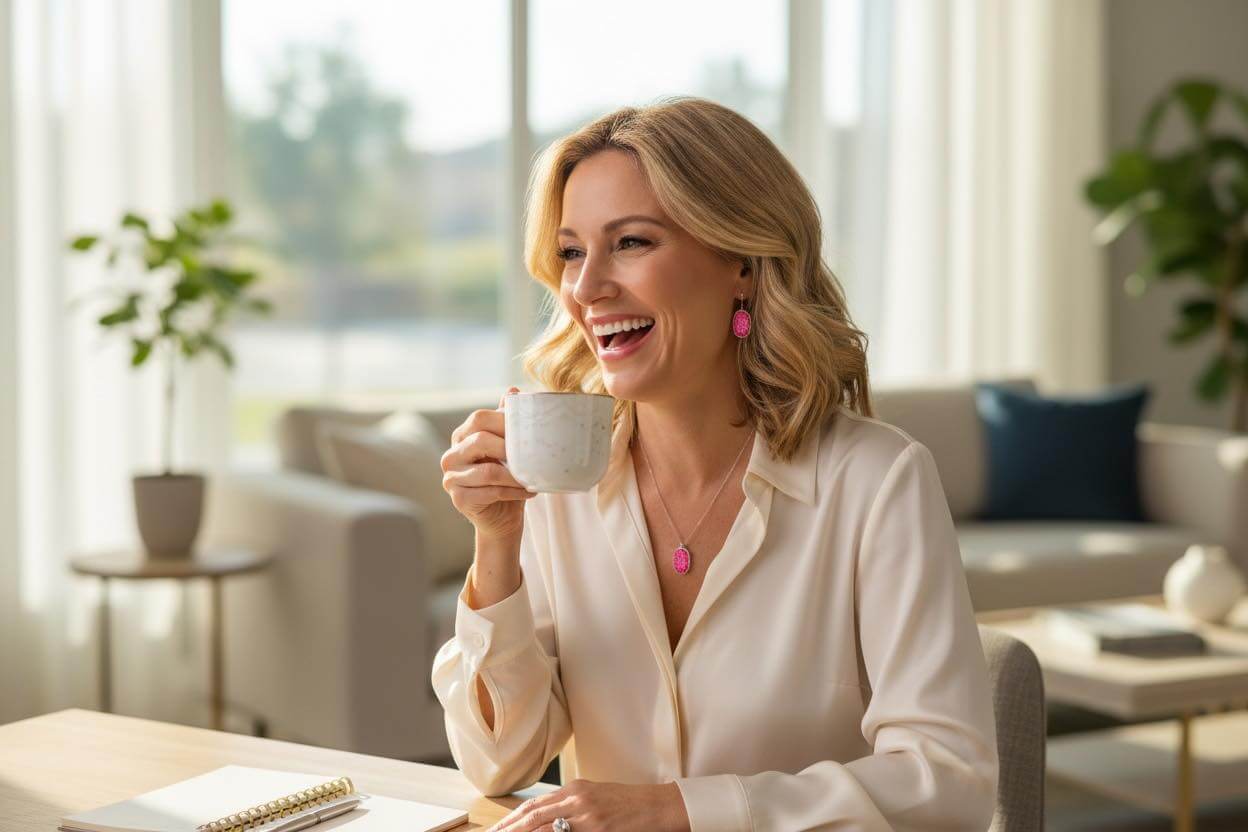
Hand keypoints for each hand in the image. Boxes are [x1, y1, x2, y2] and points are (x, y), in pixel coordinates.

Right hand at [441, 386, 534, 542]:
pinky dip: (514, 491)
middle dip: (510, 448)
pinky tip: (529, 492)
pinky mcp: (459, 499)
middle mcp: (451, 455)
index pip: (479, 418)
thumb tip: (513, 390)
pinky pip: (491, 491)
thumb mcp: (509, 448)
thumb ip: (506, 422)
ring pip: (489, 471)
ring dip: (517, 475)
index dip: (505, 422)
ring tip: (534, 477)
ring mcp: (451, 478)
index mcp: (462, 436)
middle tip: (532, 455)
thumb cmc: (507, 478)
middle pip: (481, 440)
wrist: (502, 517)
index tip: (529, 431)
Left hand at [485, 780, 689, 831]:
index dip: (512, 819)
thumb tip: (546, 820)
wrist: (659, 806)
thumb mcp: (597, 798)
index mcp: (575, 789)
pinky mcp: (598, 828)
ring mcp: (587, 814)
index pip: (534, 805)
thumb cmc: (630, 805)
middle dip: (509, 828)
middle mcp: (577, 798)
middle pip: (533, 815)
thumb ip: (572, 806)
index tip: (497, 830)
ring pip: (544, 826)